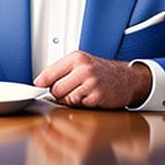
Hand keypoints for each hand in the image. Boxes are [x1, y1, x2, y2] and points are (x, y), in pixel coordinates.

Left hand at [33, 51, 151, 108]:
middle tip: (69, 90)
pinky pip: (78, 106)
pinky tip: (89, 98)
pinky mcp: (96, 97)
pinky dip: (82, 105)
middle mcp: (83, 69)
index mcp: (77, 58)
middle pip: (55, 89)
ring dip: (70, 100)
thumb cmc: (102, 72)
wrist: (126, 79)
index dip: (42, 82)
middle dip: (59, 94)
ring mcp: (90, 83)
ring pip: (66, 100)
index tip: (38, 87)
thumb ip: (60, 69)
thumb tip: (39, 81)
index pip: (49, 73)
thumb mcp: (81, 63)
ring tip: (81, 93)